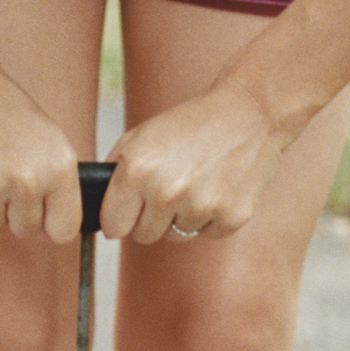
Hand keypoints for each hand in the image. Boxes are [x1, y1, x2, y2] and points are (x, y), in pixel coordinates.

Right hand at [0, 69, 83, 243]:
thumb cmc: (7, 114)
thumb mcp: (49, 141)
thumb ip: (59, 189)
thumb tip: (51, 237)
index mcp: (58, 169)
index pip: (63, 230)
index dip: (52, 222)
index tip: (42, 210)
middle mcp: (25, 183)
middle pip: (25, 229)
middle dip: (17, 209)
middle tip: (5, 171)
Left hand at [100, 78, 295, 244]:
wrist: (250, 112)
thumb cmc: (192, 124)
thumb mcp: (141, 136)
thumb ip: (115, 174)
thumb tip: (99, 210)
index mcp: (136, 171)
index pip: (112, 226)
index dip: (120, 217)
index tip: (129, 208)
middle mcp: (166, 193)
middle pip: (142, 236)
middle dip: (151, 218)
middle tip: (170, 188)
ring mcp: (200, 208)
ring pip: (174, 237)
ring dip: (181, 217)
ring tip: (196, 183)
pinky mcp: (230, 219)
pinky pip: (206, 234)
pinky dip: (210, 217)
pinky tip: (217, 187)